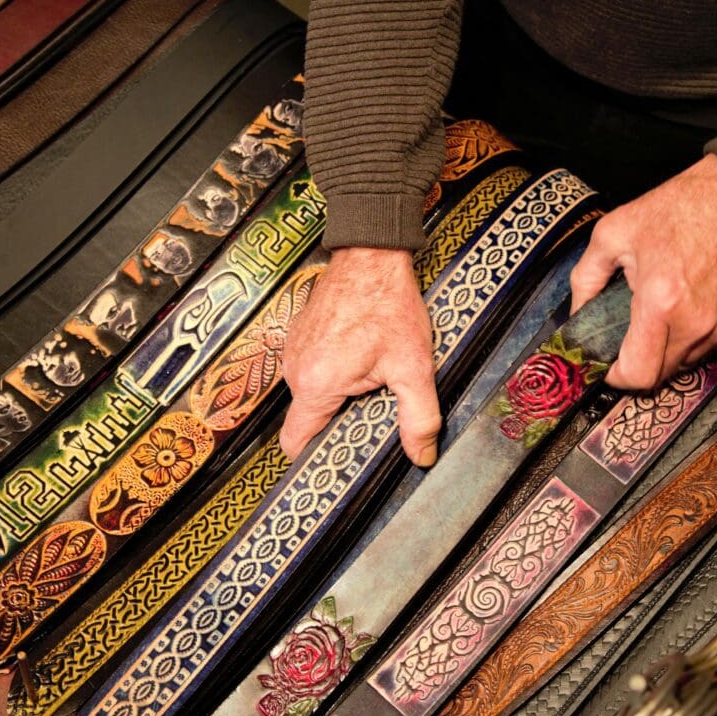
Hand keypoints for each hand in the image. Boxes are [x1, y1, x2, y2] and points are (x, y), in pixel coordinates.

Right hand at [279, 247, 439, 465]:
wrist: (371, 255)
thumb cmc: (387, 303)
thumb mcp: (413, 367)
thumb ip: (419, 417)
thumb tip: (421, 454)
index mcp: (315, 384)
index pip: (295, 443)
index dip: (316, 457)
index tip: (339, 460)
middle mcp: (295, 369)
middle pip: (309, 418)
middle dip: (339, 421)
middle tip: (372, 410)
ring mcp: (295, 350)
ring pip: (313, 393)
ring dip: (339, 394)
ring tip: (371, 379)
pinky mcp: (301, 336)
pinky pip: (313, 368)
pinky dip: (335, 372)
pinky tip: (362, 358)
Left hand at [570, 154, 716, 388]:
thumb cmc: (676, 209)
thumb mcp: (612, 233)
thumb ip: (586, 279)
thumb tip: (576, 314)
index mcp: (661, 301)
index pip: (639, 373)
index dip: (617, 378)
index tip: (608, 365)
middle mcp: (695, 322)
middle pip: (659, 375)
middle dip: (637, 363)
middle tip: (625, 339)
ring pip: (683, 364)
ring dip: (664, 351)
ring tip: (656, 315)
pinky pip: (706, 348)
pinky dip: (688, 338)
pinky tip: (681, 308)